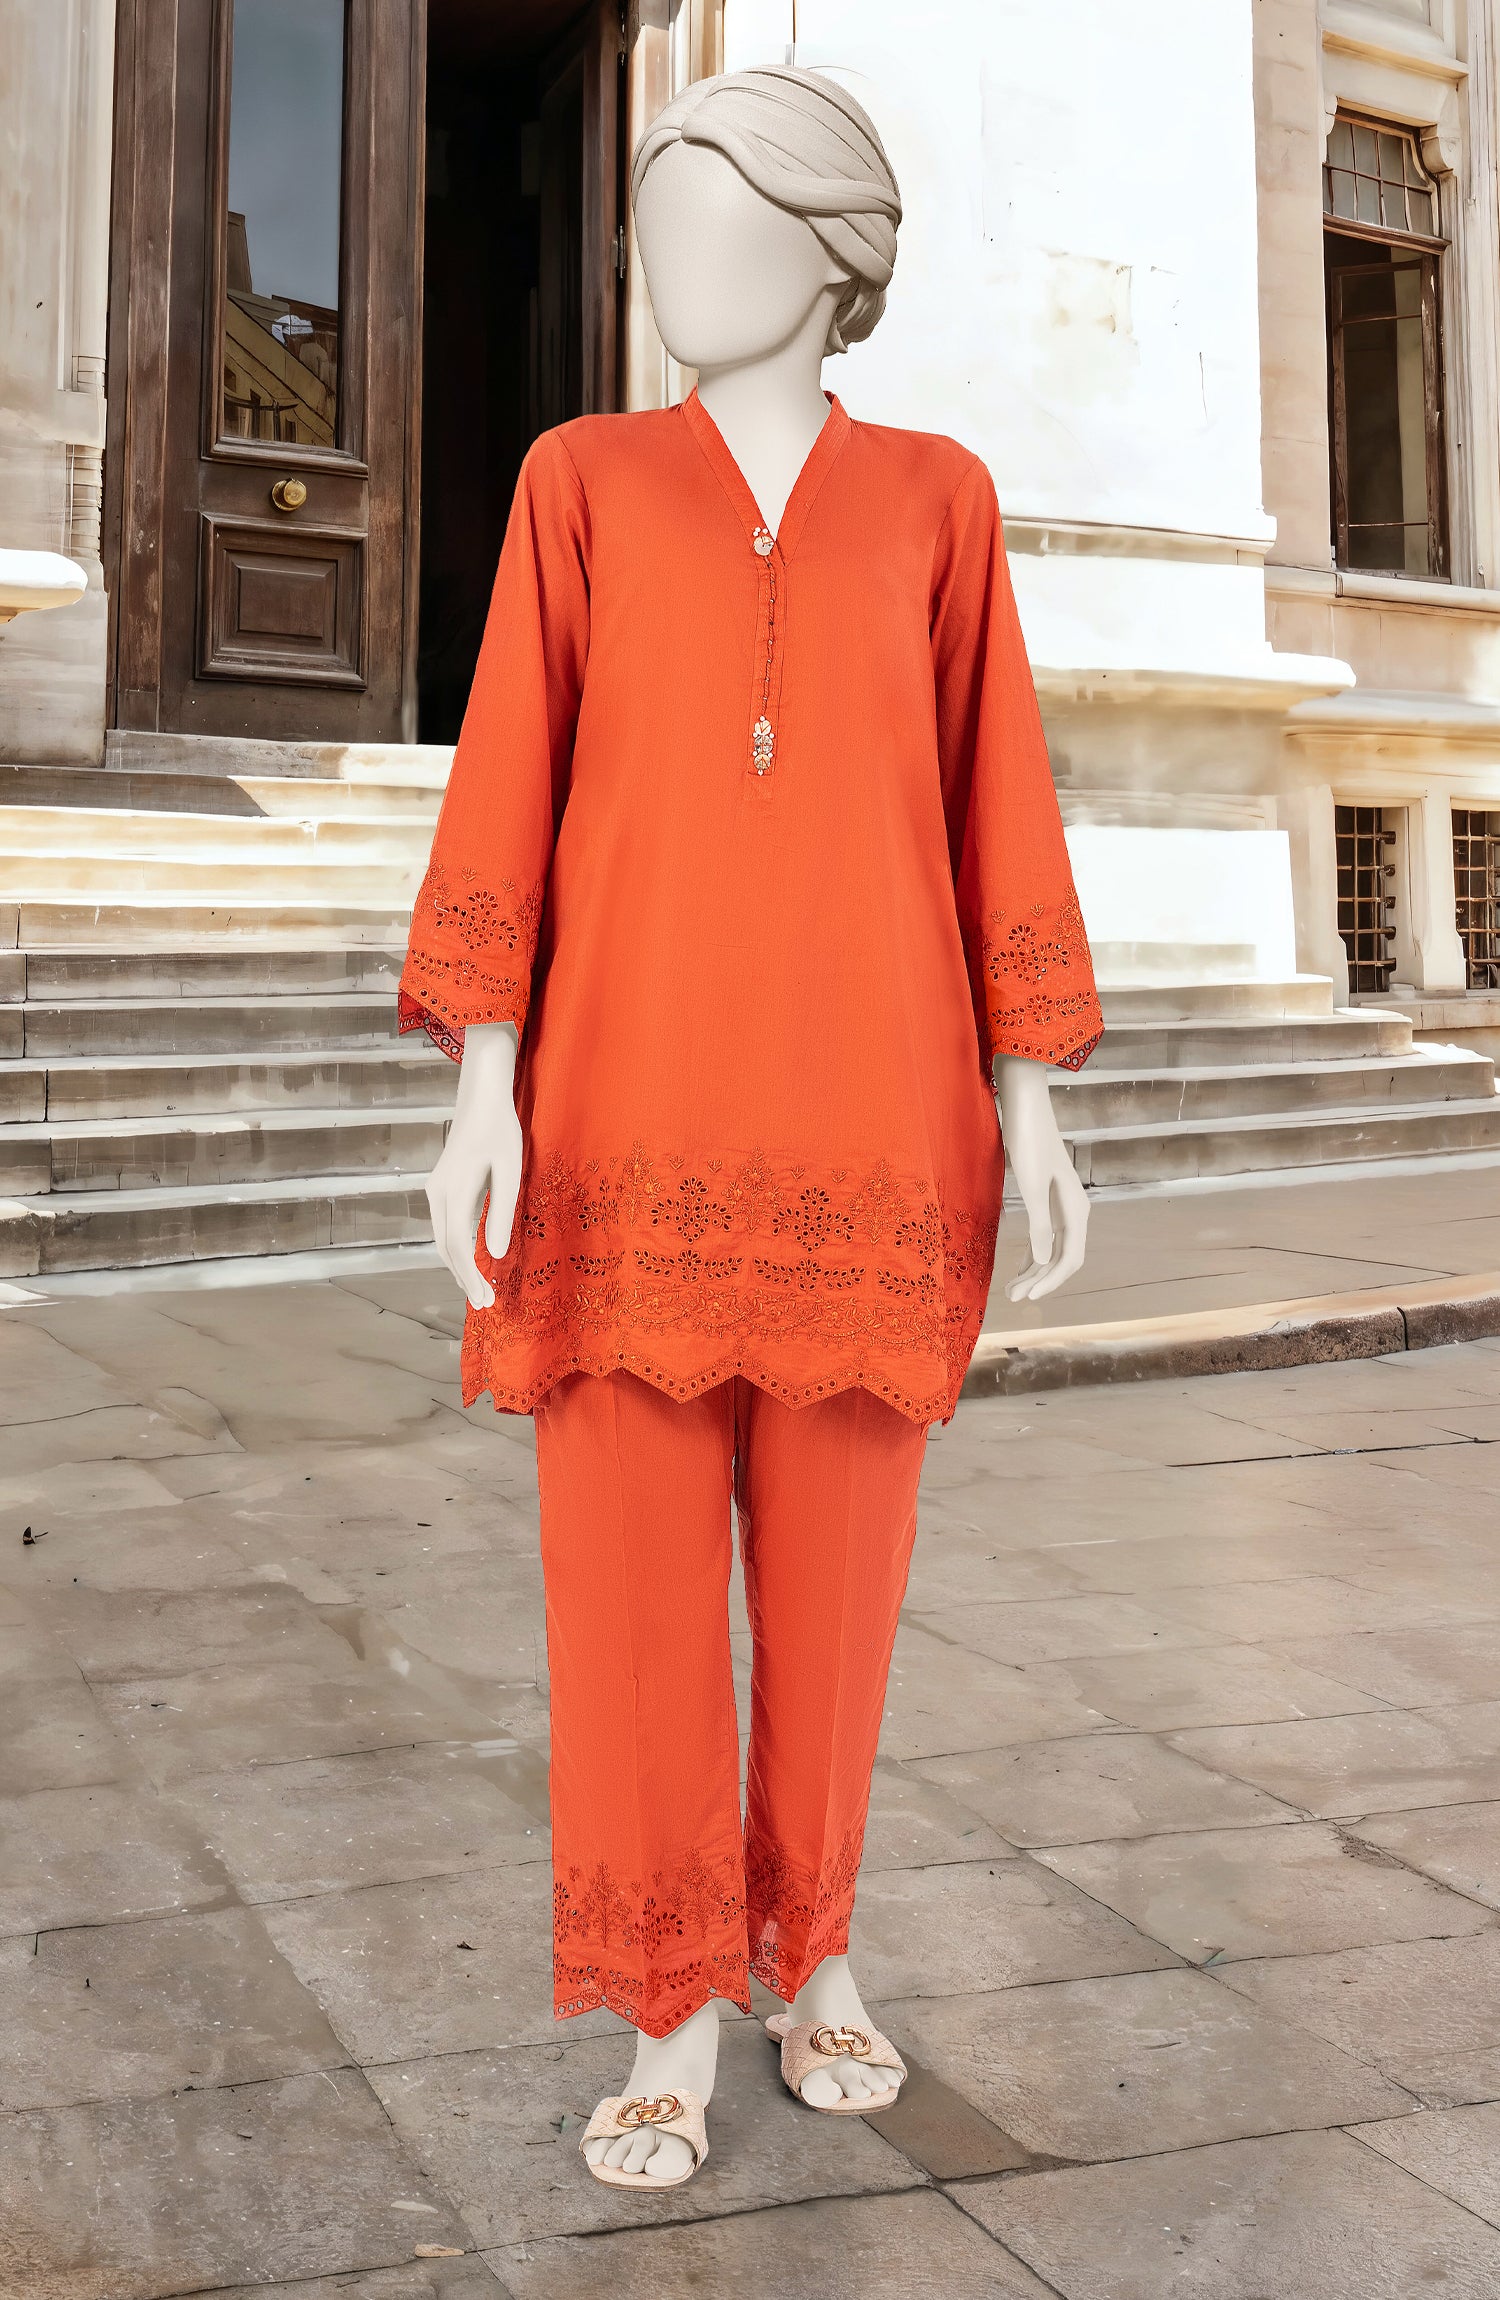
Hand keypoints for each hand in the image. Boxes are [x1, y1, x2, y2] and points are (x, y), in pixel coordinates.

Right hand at [425, 1022, 523, 1309]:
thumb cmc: (500, 1130)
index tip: (485, 1300)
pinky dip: (456, 1249)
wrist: (480, 1098)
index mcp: (453, 1192)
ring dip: (458, 1266)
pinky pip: (445, 1226)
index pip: (458, 1247)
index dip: (470, 1277)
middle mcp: (437, 1194)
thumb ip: (501, 1212)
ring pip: (442, 1239)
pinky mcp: (440, 1187)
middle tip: (484, 1305)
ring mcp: (435, 1190)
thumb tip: (496, 1253)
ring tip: (478, 1289)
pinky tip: (471, 1261)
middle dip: (463, 1278)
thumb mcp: (509, 1170)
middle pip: (445, 1248)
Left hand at [994, 1052, 1088, 1302]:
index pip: (1070, 1257)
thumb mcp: (1030, 1184)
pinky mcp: (1047, 1196)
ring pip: (1053, 1247)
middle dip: (1040, 1279)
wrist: (1025, 1104)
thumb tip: (1042, 1259)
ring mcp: (1061, 1203)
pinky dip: (1033, 1252)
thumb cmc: (1028, 1140)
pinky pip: (1045, 1234)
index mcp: (1075, 1207)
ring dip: (1035, 1269)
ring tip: (1012, 1288)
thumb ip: (1038, 1222)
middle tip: (1013, 1297)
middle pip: (1062, 1256)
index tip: (1029, 1296)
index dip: (1051, 1281)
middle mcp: (1073, 1208)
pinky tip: (1020, 1265)